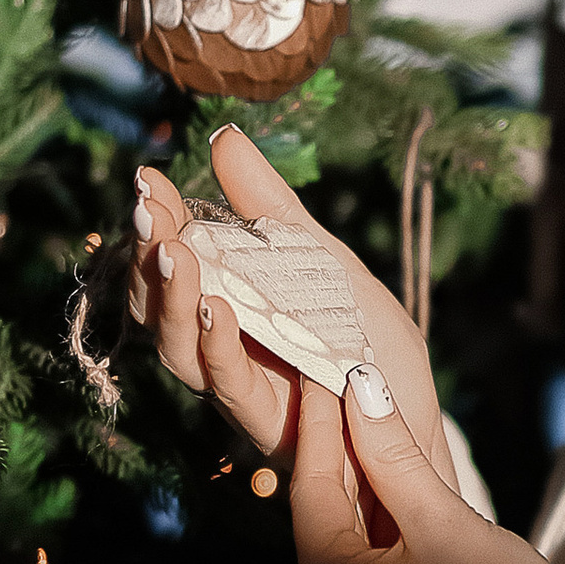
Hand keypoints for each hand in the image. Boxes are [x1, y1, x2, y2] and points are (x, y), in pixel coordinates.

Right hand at [128, 125, 457, 490]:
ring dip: (172, 300)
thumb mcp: (327, 261)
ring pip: (180, 350)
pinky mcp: (270, 425)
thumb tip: (224, 137)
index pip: (175, 261)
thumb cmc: (370, 345)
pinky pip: (232, 388)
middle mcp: (221, 347)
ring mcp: (241, 387)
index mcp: (230, 304)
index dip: (157, 223)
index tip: (147, 178)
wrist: (417, 421)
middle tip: (149, 210)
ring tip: (174, 252)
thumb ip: (273, 208)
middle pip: (161, 306)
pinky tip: (216, 309)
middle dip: (150, 255)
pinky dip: (219, 348)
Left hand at [297, 357, 564, 563]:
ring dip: (359, 499)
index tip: (323, 369)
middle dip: (340, 459)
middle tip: (343, 389)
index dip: (321, 424)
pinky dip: (374, 544)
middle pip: (322, 525)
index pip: (313, 490)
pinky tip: (392, 498)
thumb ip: (392, 451)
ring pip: (340, 555)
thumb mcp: (447, 517)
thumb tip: (356, 387)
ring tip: (369, 431)